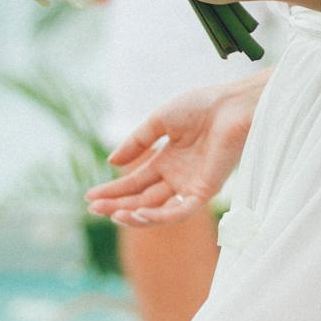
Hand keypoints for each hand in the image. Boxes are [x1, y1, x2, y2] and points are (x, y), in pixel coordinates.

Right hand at [86, 74, 266, 225]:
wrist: (231, 104)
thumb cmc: (201, 106)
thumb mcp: (160, 120)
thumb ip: (137, 141)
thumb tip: (112, 162)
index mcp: (168, 160)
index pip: (135, 182)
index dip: (113, 190)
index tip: (89, 197)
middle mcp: (177, 177)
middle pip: (142, 199)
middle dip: (117, 205)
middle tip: (94, 209)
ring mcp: (190, 186)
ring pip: (158, 210)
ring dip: (134, 215)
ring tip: (112, 213)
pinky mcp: (205, 191)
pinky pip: (180, 211)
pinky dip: (159, 216)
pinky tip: (137, 212)